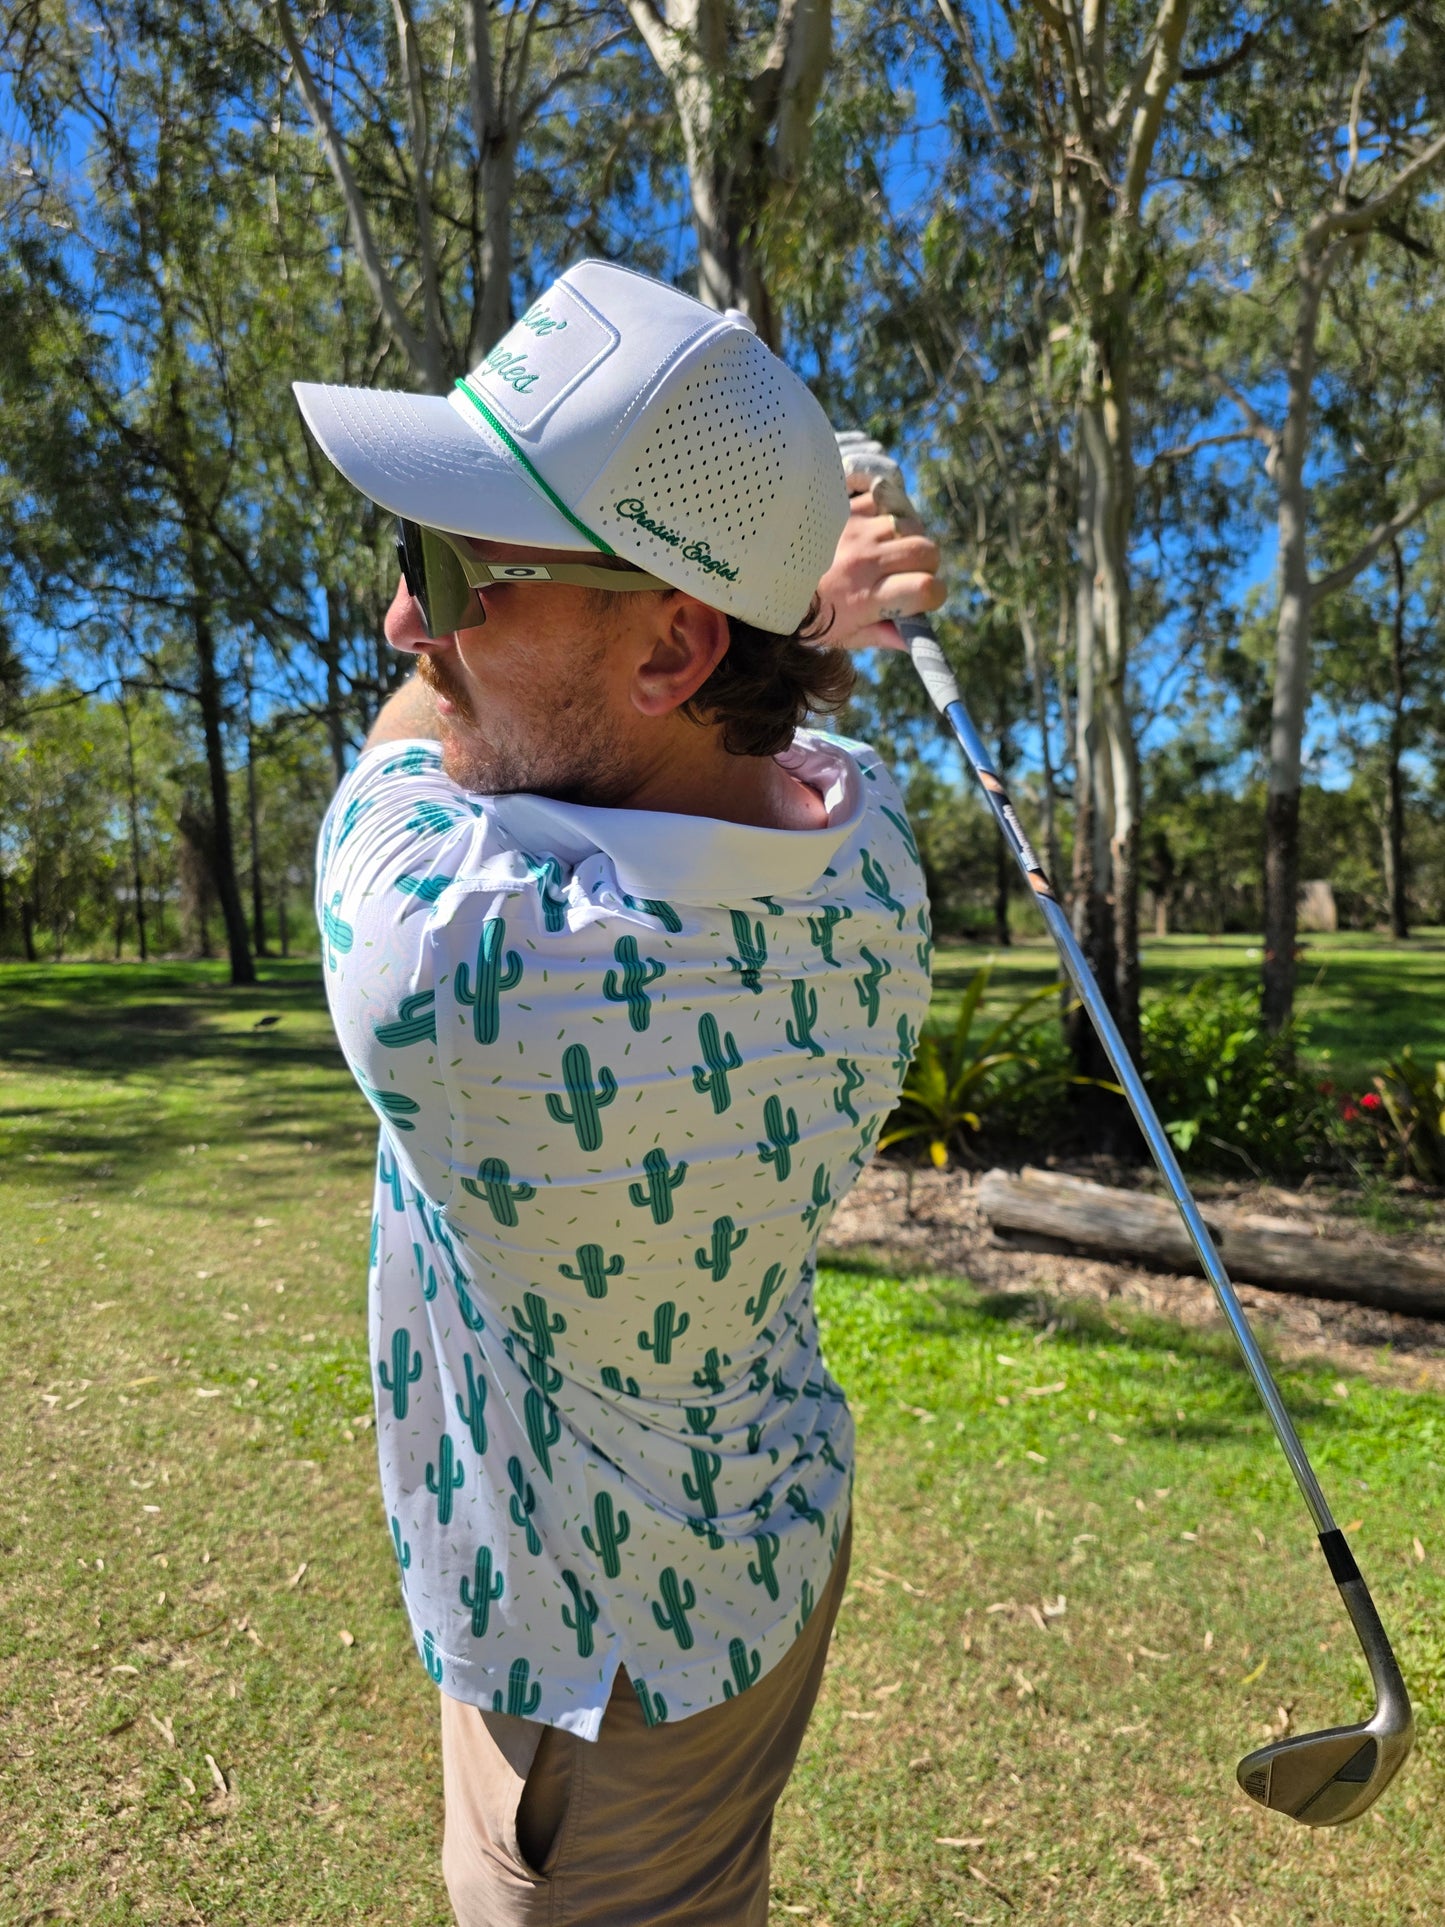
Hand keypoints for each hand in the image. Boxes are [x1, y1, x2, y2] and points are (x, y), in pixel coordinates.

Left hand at [815, 478, 944, 651]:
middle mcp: (865, 561)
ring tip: (885, 551)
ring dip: (906, 537)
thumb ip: (882, 634)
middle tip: (907, 574)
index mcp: (866, 597)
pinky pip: (884, 501)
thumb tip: (915, 640)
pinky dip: (884, 513)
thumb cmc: (802, 614)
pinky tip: (871, 529)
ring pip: (909, 524)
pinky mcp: (843, 507)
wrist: (760, 578)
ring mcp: (855, 530)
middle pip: (927, 551)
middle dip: (927, 564)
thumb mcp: (843, 635)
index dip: (934, 595)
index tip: (924, 599)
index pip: (927, 589)